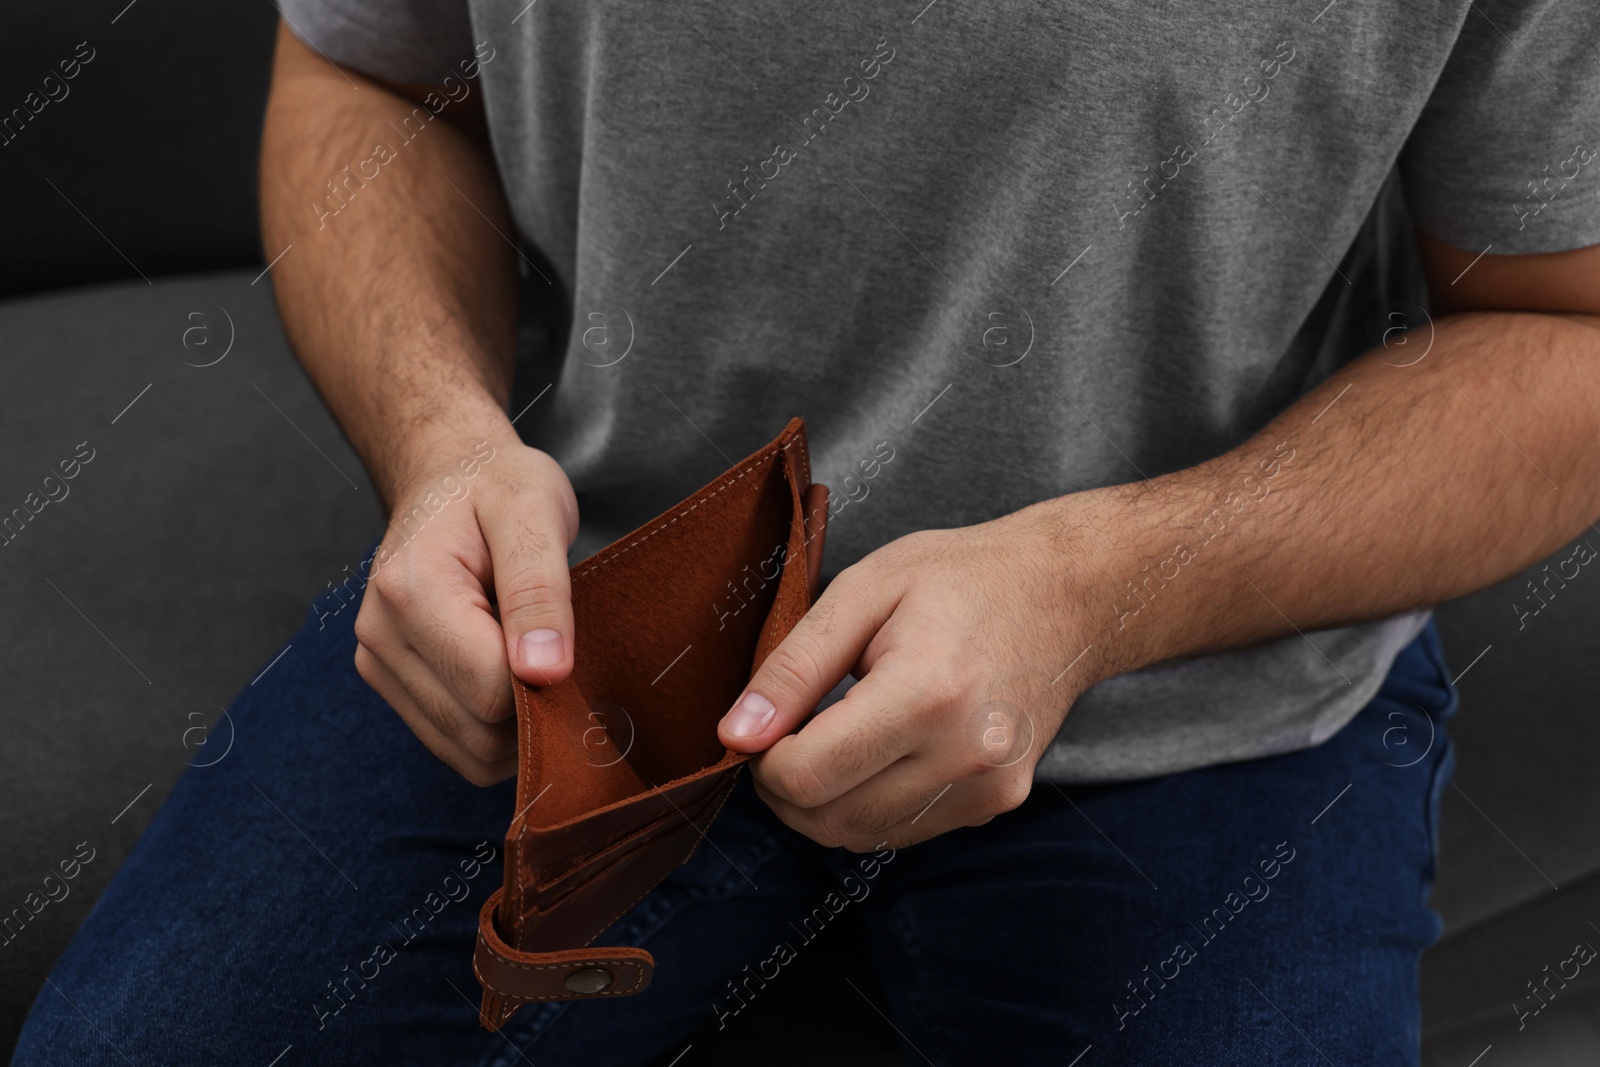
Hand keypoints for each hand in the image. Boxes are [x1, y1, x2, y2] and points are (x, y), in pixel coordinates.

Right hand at [353, 424, 579, 785]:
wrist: (448, 474)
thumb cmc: (496, 485)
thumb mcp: (535, 511)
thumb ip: (540, 590)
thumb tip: (545, 671)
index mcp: (412, 590)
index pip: (491, 690)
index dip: (546, 682)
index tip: (572, 645)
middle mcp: (381, 635)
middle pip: (479, 732)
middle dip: (534, 711)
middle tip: (561, 653)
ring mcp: (378, 663)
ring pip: (467, 752)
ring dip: (515, 727)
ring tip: (532, 659)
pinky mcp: (388, 681)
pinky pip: (453, 745)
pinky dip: (493, 730)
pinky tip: (510, 676)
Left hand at [716, 500, 1108, 849]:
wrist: (1065, 595)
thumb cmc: (960, 579)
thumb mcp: (863, 590)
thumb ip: (793, 668)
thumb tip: (736, 736)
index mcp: (929, 693)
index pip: (808, 776)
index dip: (764, 760)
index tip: (764, 725)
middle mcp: (967, 756)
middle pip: (828, 818)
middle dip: (785, 786)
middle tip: (789, 730)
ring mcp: (989, 790)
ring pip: (860, 836)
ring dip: (825, 800)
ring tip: (834, 733)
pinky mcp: (997, 806)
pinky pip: (900, 832)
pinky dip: (867, 803)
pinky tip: (880, 749)